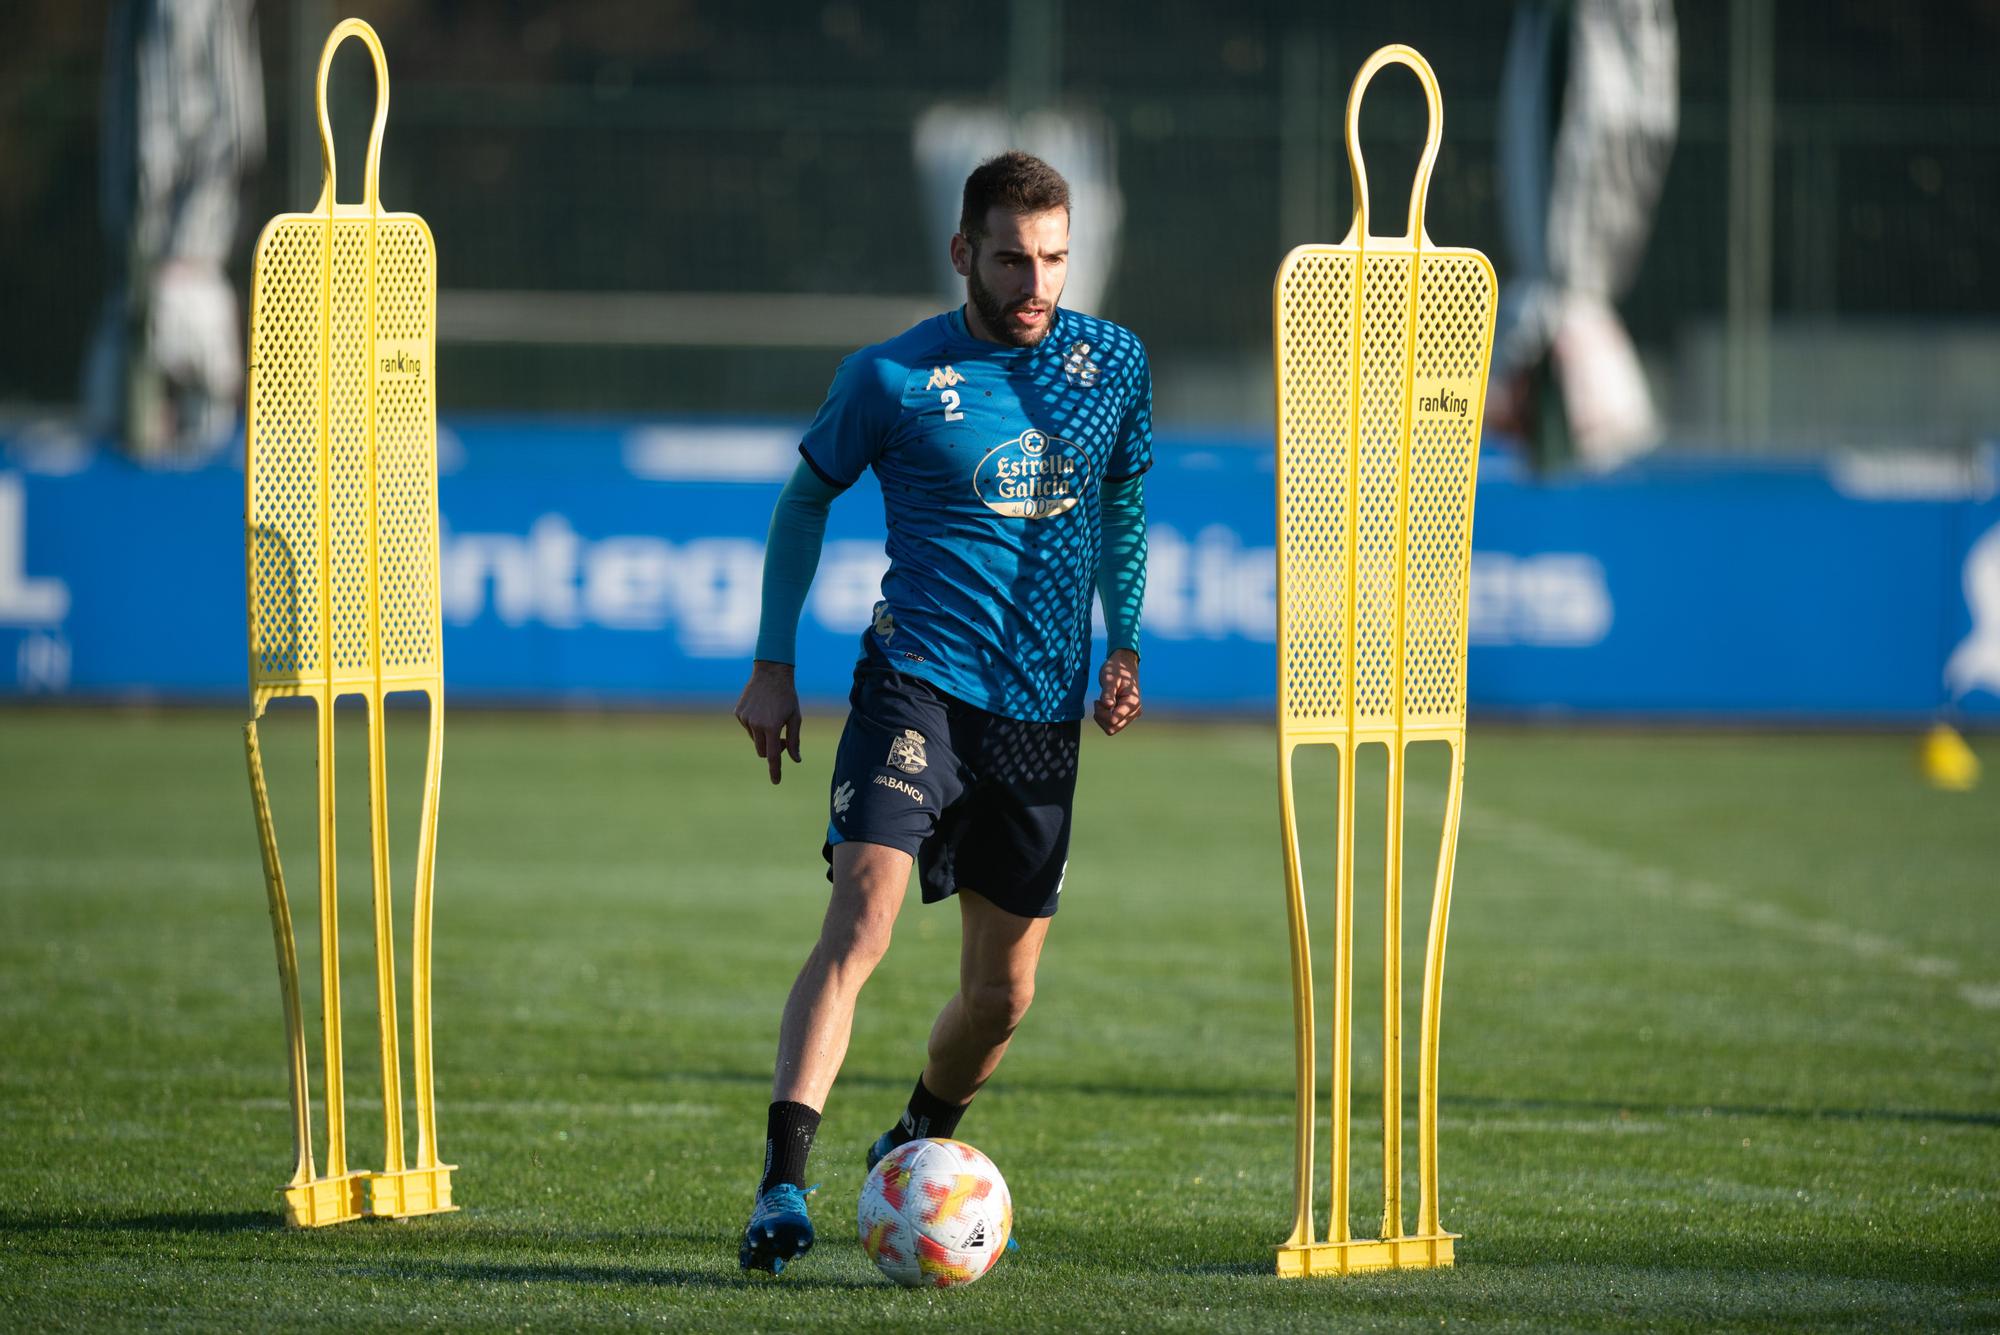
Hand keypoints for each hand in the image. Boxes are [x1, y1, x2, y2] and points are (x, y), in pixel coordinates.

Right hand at [735, 660, 801, 783]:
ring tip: (772, 718)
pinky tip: (761, 710)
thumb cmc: (787, 696)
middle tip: (782, 738)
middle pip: (763, 751)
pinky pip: (747, 727)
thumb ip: (794, 740)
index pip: (773, 755)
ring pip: (755, 739)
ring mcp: (745, 719)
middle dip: (772, 749)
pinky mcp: (738, 713)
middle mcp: (756, 725)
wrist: (770, 673)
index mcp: (772, 727)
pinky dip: (755, 725)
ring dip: (763, 736)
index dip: (775, 770)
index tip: (776, 782)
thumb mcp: (795, 718)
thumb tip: (796, 760)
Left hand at [1093, 649, 1141, 735]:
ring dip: (1102, 718)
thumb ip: (1108, 693)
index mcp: (1132, 703)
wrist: (1124, 664)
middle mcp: (1134, 711)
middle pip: (1113, 728)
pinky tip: (1104, 704)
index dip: (1101, 713)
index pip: (1113, 720)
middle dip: (1101, 717)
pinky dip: (1105, 716)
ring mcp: (1131, 714)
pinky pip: (1113, 723)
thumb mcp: (1109, 678)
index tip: (1097, 700)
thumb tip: (1108, 706)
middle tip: (1098, 702)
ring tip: (1101, 702)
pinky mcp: (1126, 714)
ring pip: (1112, 728)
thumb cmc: (1117, 669)